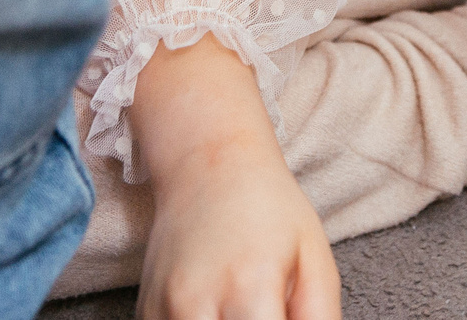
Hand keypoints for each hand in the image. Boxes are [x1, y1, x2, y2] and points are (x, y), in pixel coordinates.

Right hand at [133, 37, 339, 319]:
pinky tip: (217, 308)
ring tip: (244, 305)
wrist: (207, 163)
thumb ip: (320, 317)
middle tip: (266, 309)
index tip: (282, 315)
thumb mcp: (315, 259)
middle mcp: (196, 302)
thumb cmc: (270, 210)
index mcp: (249, 285)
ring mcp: (162, 309)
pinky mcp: (145, 312)